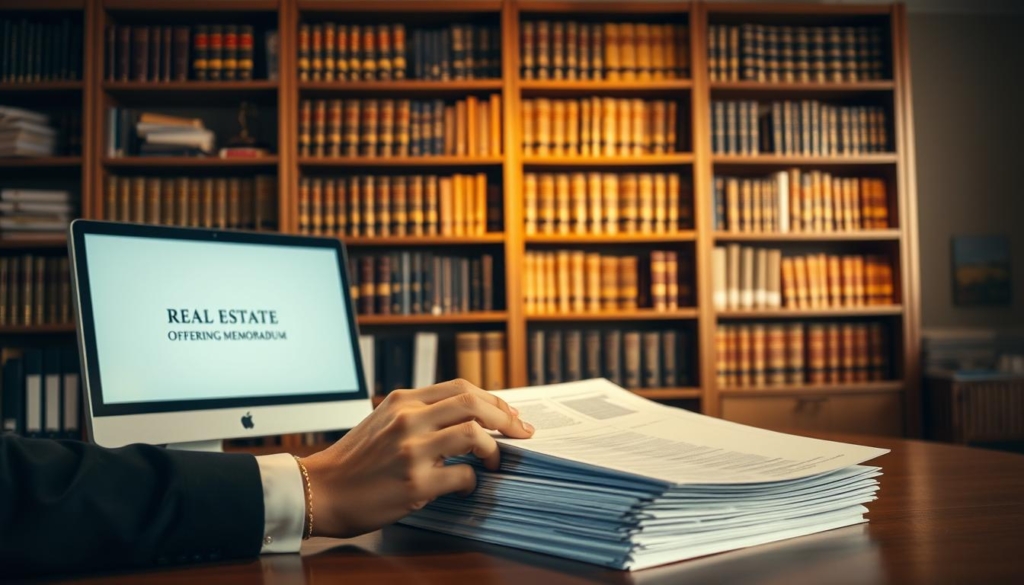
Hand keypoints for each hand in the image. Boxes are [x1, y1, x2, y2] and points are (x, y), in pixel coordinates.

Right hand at [299, 379, 533, 537]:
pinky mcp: (415, 483)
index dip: (494, 400)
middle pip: (474, 403)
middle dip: (507, 417)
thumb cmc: (355, 460)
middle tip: (521, 433)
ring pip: (473, 433)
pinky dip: (472, 481)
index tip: (510, 415)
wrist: (321, 490)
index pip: (462, 387)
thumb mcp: (383, 421)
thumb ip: (420, 413)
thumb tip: (469, 416)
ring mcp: (412, 451)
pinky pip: (462, 476)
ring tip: (493, 461)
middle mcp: (408, 419)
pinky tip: (466, 486)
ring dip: (493, 449)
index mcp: (403, 401)